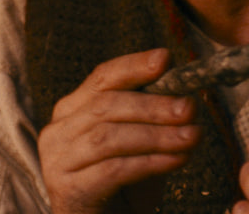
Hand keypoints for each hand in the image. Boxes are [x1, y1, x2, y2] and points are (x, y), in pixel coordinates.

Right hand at [38, 48, 201, 213]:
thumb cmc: (124, 187)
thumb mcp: (139, 145)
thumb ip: (153, 119)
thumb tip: (187, 98)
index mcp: (72, 111)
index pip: (102, 78)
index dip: (133, 66)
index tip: (166, 59)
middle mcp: (58, 131)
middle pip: (106, 105)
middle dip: (153, 105)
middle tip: (189, 109)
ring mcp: (58, 161)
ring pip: (109, 136)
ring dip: (156, 135)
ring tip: (191, 138)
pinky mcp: (68, 190)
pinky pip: (113, 170)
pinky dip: (149, 163)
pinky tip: (176, 162)